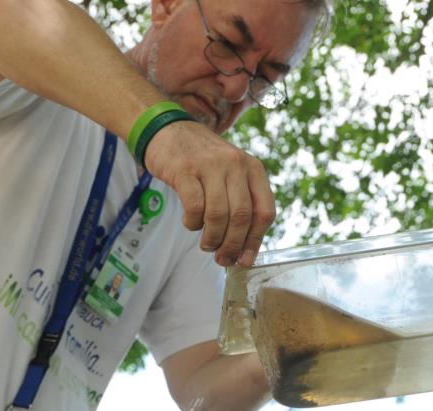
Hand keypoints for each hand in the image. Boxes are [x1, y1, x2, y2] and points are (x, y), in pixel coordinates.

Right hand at [144, 120, 274, 266]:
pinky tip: (191, 223)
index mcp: (253, 168)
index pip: (264, 211)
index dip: (256, 240)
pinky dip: (193, 223)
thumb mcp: (230, 174)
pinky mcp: (185, 169)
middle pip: (242, 216)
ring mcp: (211, 165)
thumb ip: (240, 205)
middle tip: (223, 259)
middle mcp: (236, 165)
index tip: (245, 260)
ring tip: (207, 245)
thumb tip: (244, 251)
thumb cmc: (202, 161)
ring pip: (219, 214)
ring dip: (213, 238)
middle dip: (233, 245)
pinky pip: (195, 206)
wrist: (168, 129)